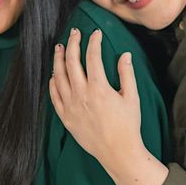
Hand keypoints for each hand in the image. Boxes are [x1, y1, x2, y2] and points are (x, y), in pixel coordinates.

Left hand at [48, 29, 143, 168]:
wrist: (118, 152)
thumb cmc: (128, 125)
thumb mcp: (132, 98)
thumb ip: (126, 74)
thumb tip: (125, 55)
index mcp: (99, 88)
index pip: (93, 57)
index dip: (93, 42)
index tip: (95, 33)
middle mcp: (81, 95)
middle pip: (71, 62)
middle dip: (72, 44)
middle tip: (74, 33)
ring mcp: (70, 106)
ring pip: (59, 76)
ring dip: (59, 60)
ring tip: (60, 48)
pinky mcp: (65, 117)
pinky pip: (54, 96)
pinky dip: (53, 83)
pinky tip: (54, 75)